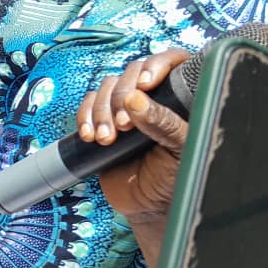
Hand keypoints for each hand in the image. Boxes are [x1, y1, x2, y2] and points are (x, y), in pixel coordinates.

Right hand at [76, 50, 190, 219]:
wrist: (148, 206)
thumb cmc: (175, 180)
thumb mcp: (180, 151)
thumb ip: (164, 123)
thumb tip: (136, 98)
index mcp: (182, 97)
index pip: (172, 61)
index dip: (157, 64)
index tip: (146, 83)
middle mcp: (155, 96)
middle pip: (132, 72)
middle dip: (122, 97)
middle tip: (126, 126)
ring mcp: (128, 106)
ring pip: (107, 87)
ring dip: (102, 112)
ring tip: (108, 139)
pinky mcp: (104, 119)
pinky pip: (88, 104)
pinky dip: (85, 118)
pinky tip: (91, 137)